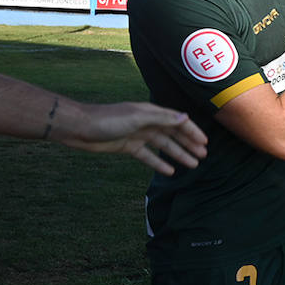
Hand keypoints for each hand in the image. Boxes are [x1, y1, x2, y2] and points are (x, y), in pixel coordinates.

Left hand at [63, 102, 207, 175]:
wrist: (79, 128)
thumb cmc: (107, 119)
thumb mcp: (138, 117)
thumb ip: (162, 118)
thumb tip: (186, 117)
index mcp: (152, 113)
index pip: (178, 122)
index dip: (192, 132)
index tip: (205, 143)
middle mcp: (147, 123)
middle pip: (173, 135)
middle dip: (189, 145)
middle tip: (203, 157)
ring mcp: (138, 135)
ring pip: (163, 147)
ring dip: (178, 155)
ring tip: (192, 165)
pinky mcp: (128, 147)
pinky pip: (148, 156)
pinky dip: (159, 163)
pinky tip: (169, 172)